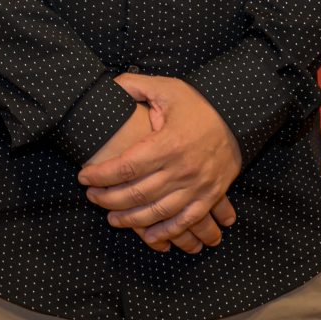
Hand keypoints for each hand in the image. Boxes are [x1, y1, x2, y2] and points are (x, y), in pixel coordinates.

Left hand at [78, 74, 241, 249]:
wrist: (237, 117)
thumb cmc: (197, 103)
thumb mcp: (165, 87)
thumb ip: (134, 85)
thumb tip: (108, 85)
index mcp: (168, 142)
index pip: (126, 166)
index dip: (101, 174)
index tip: (83, 176)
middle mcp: (182, 168)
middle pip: (138, 193)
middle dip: (109, 198)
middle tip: (91, 196)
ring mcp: (198, 185)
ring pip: (158, 212)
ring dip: (131, 219)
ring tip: (111, 218)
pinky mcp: (209, 196)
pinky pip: (186, 221)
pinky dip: (166, 232)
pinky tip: (148, 236)